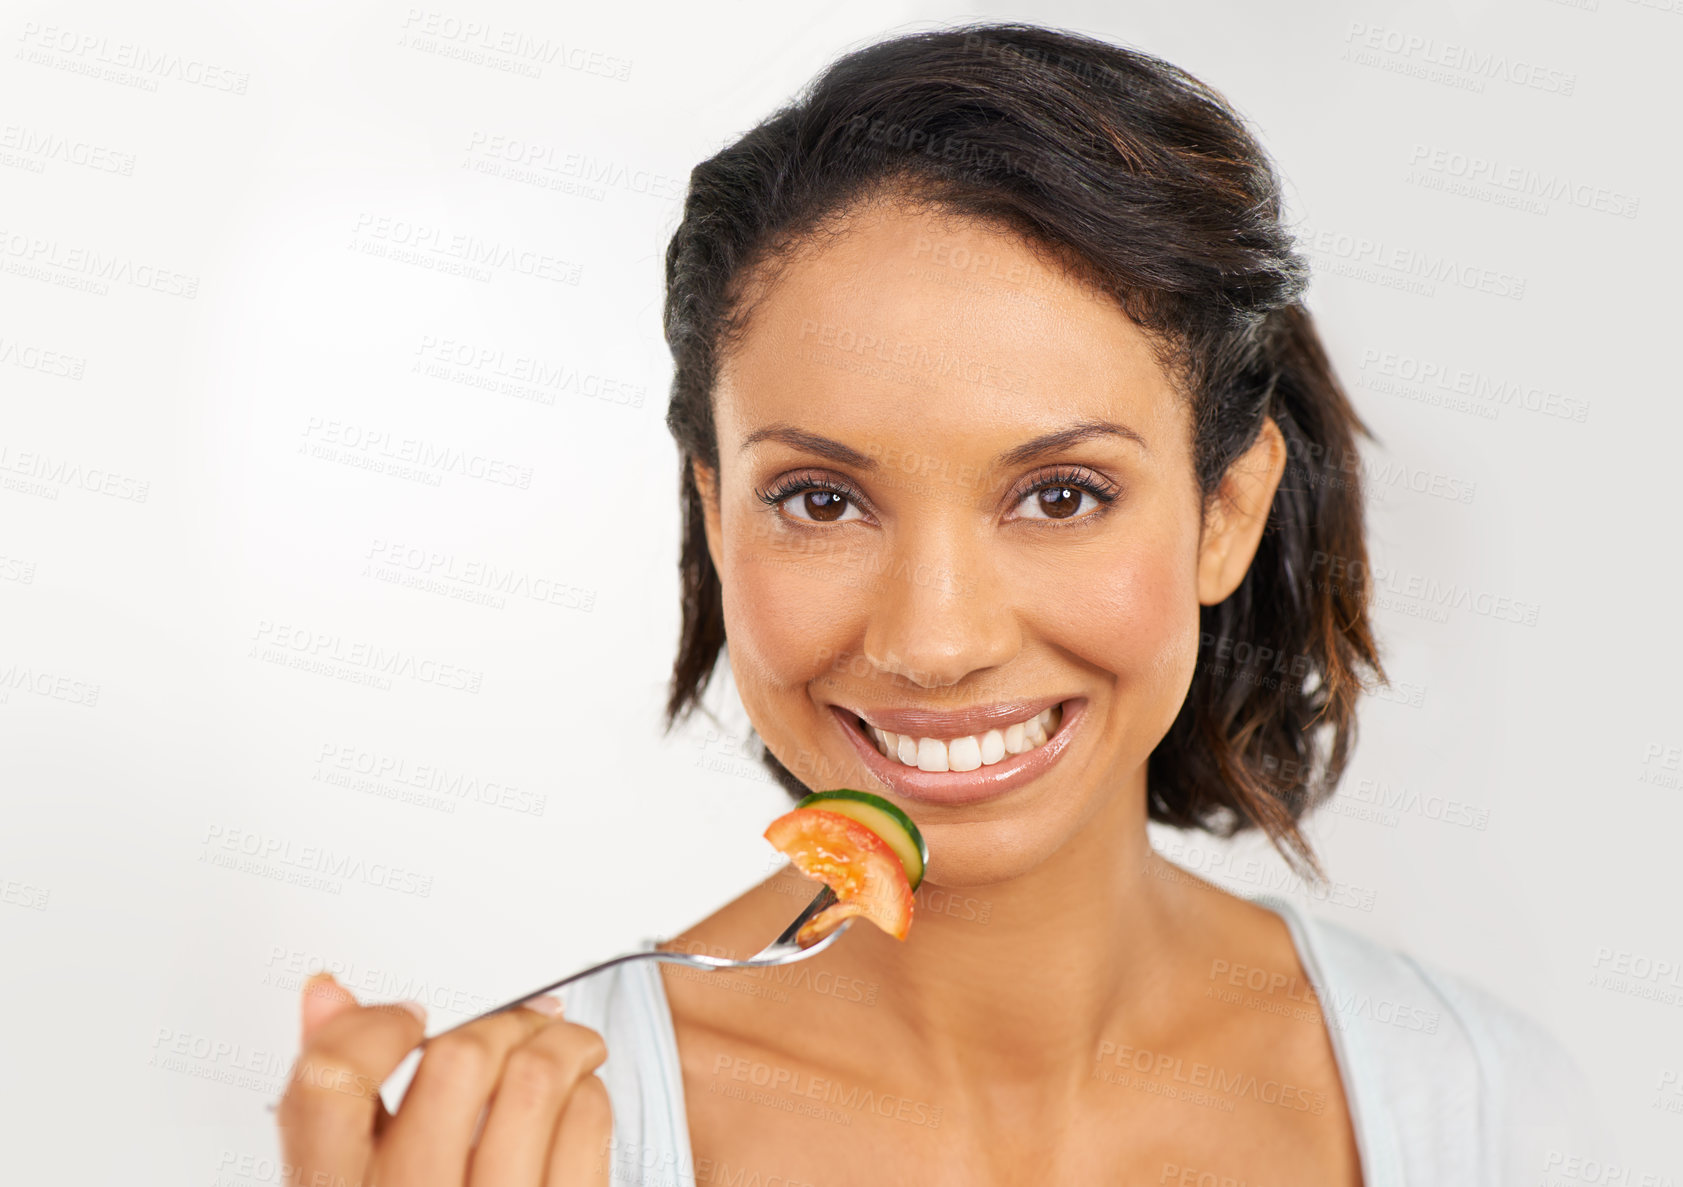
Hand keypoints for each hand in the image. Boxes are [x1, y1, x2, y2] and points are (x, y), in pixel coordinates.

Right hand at [276, 972, 612, 1185]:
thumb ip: (333, 1103)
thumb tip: (328, 996)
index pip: (331, 1081)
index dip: (374, 1026)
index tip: (407, 1020)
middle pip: (457, 1060)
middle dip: (494, 1022)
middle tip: (510, 1024)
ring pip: (537, 1077)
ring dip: (560, 1043)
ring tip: (560, 1048)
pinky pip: (589, 1123)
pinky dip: (590, 1092)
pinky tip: (578, 1102)